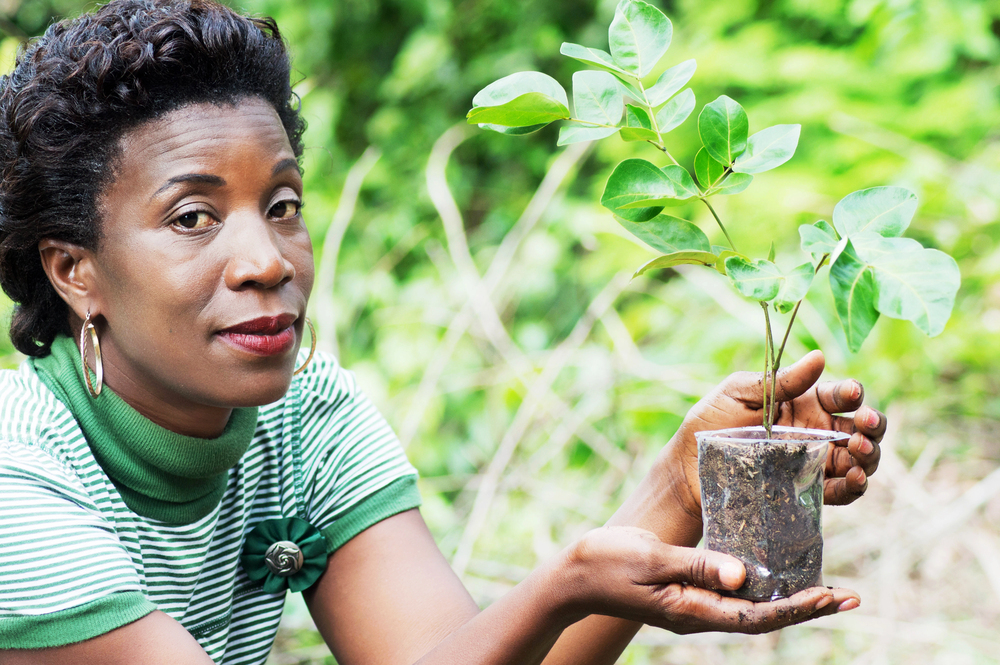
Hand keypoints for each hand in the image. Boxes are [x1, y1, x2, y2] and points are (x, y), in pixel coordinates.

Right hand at [560, 526, 856, 634]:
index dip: (796, 608)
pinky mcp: (686, 592)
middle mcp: (698, 612)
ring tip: (824, 588)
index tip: (832, 597)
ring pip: (750, 605)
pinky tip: (774, 570)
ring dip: (788, 597)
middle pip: (762, 615)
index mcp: (691, 609)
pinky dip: (760, 584)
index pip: (755, 615)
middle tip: (848, 597)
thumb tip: (743, 574)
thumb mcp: (651, 559)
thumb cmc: (607, 562)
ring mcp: (693, 605)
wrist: (574, 575)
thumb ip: (696, 565)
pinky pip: (731, 592)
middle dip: (806, 607)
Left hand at [663, 350, 885, 523]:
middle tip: (866, 423)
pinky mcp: (808, 490)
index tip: (851, 394)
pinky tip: (854, 478)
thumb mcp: (739, 393)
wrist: (688, 468)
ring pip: (859, 458)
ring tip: (858, 450)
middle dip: (873, 423)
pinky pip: (842, 490)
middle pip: (860, 426)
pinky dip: (855, 486)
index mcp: (803, 401)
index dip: (852, 393)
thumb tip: (819, 356)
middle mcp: (815, 430)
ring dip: (869, 454)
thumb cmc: (711, 422)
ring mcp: (814, 461)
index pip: (840, 394)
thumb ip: (779, 380)